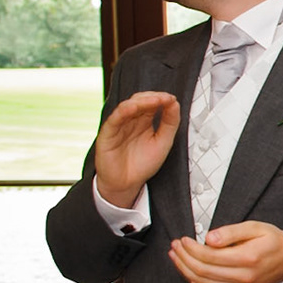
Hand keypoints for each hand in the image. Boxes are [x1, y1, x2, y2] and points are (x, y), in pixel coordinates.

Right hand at [92, 91, 179, 207]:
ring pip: (127, 107)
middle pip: (139, 101)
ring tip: (155, 100)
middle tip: (166, 98)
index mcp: (143, 121)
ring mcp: (119, 125)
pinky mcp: (107, 134)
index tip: (173, 99)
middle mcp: (130, 121)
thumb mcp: (163, 142)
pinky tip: (133, 107)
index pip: (151, 103)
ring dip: (141, 102)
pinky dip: (123, 112)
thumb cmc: (142, 164)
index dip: (162, 99)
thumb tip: (174, 103)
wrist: (127, 184)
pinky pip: (114, 119)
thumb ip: (170, 123)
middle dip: (153, 98)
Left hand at [168, 221, 282, 282]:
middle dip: (184, 258)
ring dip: (185, 271)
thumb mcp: (255, 227)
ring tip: (178, 258)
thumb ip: (231, 231)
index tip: (184, 240)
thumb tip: (209, 238)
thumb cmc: (273, 242)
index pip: (209, 256)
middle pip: (202, 271)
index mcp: (247, 258)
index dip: (191, 248)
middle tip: (176, 247)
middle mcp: (244, 277)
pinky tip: (191, 277)